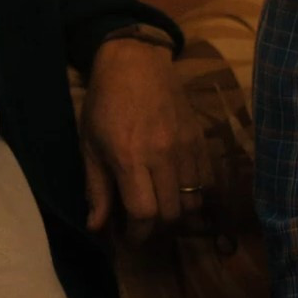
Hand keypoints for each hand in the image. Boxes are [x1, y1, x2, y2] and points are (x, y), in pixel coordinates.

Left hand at [79, 37, 208, 242]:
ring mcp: (185, 147)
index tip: (129, 236)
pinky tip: (180, 191)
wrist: (135, 61)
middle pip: (172, 213)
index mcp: (130, 158)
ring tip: (162, 207)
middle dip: (156, 227)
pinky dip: (197, 194)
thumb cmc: (104, 102)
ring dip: (178, 213)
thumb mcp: (90, 144)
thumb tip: (96, 227)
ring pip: (194, 200)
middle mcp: (162, 156)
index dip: (138, 234)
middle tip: (143, 223)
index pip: (145, 213)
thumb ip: (96, 188)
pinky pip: (207, 180)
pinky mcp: (200, 138)